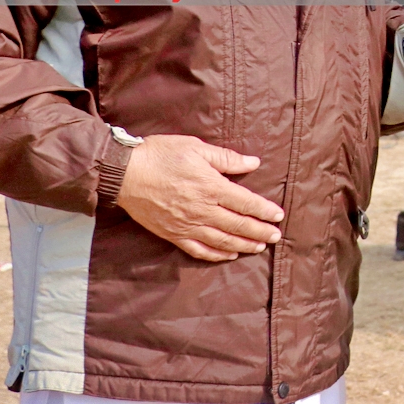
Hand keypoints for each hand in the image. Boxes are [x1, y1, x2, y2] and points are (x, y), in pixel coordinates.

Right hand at [115, 135, 281, 262]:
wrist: (124, 174)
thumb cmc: (161, 155)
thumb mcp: (196, 148)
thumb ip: (227, 158)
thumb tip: (253, 163)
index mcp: (212, 187)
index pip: (246, 203)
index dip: (265, 211)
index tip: (279, 216)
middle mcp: (203, 210)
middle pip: (239, 225)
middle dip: (261, 231)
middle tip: (277, 236)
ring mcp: (188, 225)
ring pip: (222, 241)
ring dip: (244, 245)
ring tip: (260, 247)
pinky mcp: (173, 234)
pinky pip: (199, 250)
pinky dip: (217, 255)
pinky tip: (229, 255)